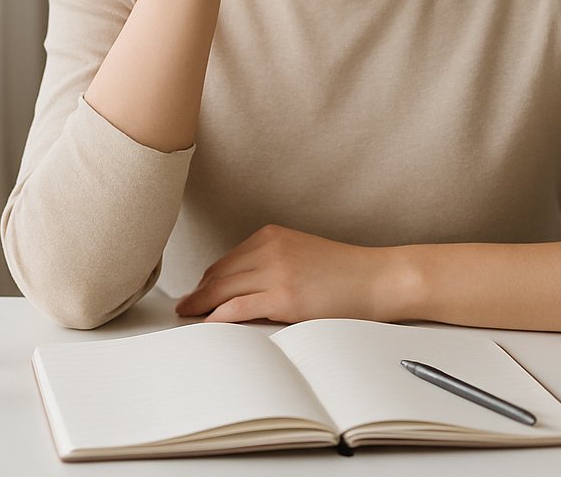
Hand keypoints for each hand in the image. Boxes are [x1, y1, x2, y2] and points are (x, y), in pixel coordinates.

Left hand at [174, 224, 398, 323]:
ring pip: (222, 290)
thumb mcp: (301, 254)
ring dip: (202, 307)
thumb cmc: (344, 272)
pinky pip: (237, 308)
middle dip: (198, 294)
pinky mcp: (284, 297)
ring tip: (188, 319)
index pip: (226, 261)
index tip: (196, 294)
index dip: (207, 281)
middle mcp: (269, 248)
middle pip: (219, 274)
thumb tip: (238, 287)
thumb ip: (270, 262)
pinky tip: (208, 324)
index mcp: (271, 235)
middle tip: (183, 309)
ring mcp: (276, 272)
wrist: (377, 279)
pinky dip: (217, 317)